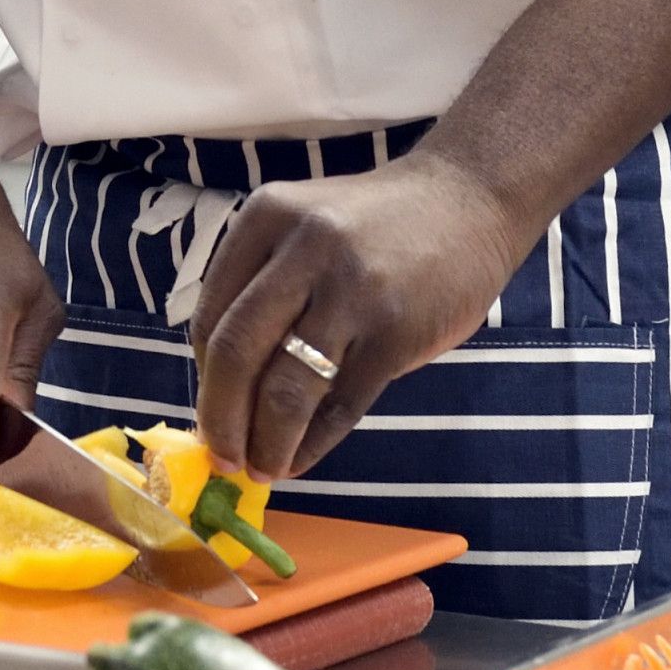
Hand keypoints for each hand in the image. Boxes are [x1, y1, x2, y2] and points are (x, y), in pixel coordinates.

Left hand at [186, 154, 535, 479]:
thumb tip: (223, 387)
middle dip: (220, 419)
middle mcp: (303, 249)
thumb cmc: (375, 226)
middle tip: (221, 458)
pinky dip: (313, 443)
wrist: (469, 201)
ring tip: (261, 468)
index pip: (210, 317)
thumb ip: (263, 286)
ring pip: (286, 388)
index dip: (202, 380)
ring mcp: (353, 291)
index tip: (208, 415)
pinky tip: (301, 460)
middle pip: (236, 353)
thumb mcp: (305, 228)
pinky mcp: (397, 332)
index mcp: (265, 218)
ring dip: (266, 442)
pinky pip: (341, 404)